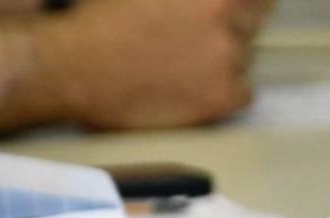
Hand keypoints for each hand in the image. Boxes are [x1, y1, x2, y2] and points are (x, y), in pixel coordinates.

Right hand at [0, 0, 273, 134]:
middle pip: (256, 16)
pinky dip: (223, 92)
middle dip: (233, 23)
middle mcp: (227, 12)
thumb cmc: (101, 17)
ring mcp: (228, 55)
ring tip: (182, 64)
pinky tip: (190, 88)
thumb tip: (196, 5)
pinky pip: (243, 93)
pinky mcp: (221, 96)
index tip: (227, 8)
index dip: (238, 1)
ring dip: (223, 58)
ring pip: (246, 55)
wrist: (74, 68)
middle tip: (195, 37)